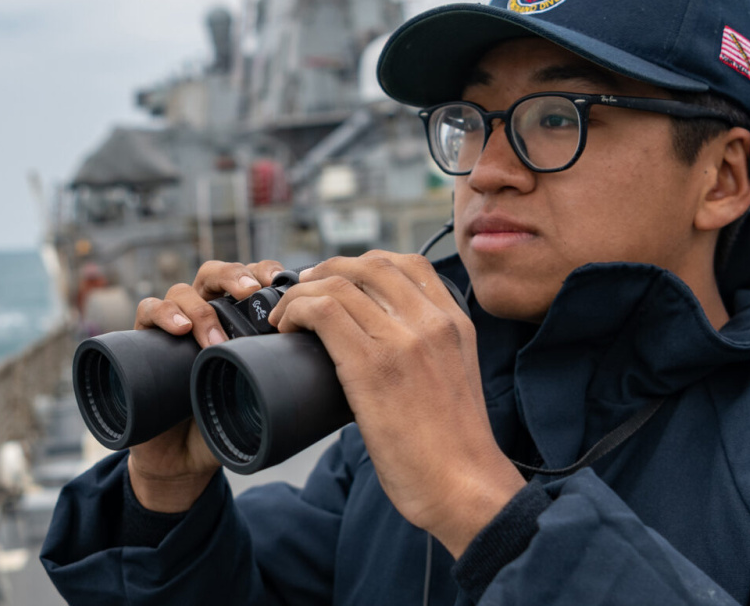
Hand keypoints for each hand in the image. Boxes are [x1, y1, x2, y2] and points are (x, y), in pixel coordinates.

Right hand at [127, 259, 284, 512]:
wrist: (183, 457)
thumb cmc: (227, 421)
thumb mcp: (264, 400)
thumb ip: (294, 390)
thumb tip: (346, 393)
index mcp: (236, 319)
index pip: (250, 279)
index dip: (265, 271)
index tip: (284, 280)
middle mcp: (204, 314)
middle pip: (216, 274)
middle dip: (234, 276)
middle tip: (251, 293)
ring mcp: (173, 326)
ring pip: (182, 290)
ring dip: (199, 307)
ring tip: (214, 337)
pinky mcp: (143, 341)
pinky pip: (147, 311)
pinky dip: (162, 313)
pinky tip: (179, 329)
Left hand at [269, 251, 524, 557]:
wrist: (464, 486)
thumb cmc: (453, 448)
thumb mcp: (454, 378)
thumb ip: (427, 351)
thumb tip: (377, 345)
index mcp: (454, 322)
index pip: (409, 264)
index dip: (363, 264)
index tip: (338, 281)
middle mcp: (431, 322)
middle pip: (369, 264)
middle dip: (327, 270)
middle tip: (303, 292)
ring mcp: (402, 340)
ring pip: (339, 284)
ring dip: (302, 292)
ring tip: (286, 315)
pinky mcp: (372, 366)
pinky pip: (323, 311)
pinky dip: (296, 310)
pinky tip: (286, 328)